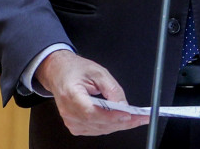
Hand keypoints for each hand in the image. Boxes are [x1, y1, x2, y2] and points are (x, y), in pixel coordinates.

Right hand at [34, 49, 148, 136]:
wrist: (60, 73)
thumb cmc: (76, 70)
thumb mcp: (98, 72)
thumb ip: (112, 89)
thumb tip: (124, 106)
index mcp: (71, 94)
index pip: (91, 112)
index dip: (111, 116)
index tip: (128, 114)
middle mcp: (68, 111)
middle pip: (97, 123)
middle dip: (121, 122)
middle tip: (140, 118)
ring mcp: (70, 120)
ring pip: (99, 129)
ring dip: (118, 125)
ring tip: (135, 119)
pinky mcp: (74, 126)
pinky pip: (95, 130)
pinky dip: (109, 126)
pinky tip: (120, 120)